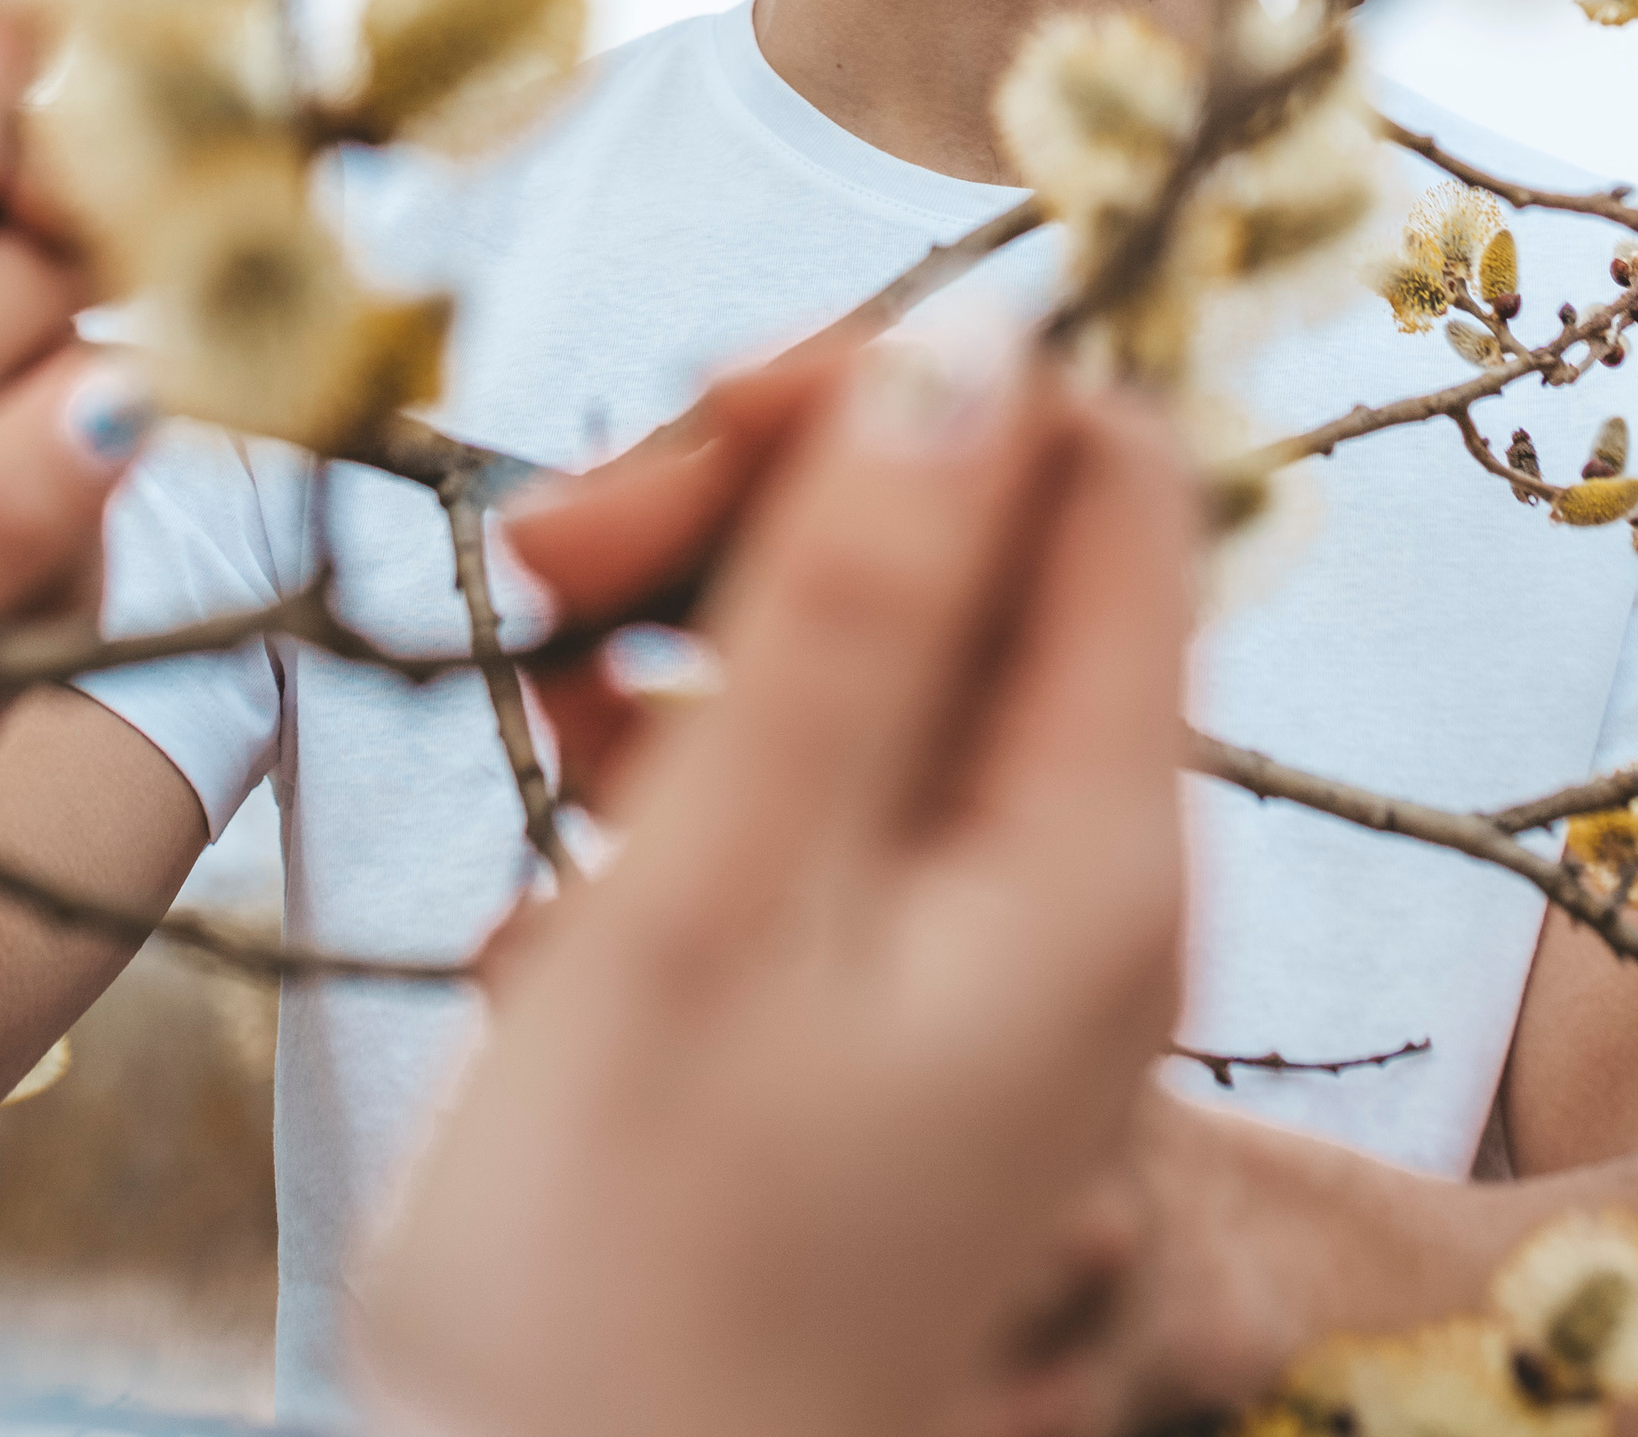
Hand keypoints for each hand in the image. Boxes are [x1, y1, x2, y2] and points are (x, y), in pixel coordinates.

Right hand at [355, 339, 1193, 1436]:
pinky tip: (574, 761)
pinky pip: (839, 775)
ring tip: (536, 653)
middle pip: (988, 549)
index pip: (1102, 476)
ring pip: (894, 651)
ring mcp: (1000, 935)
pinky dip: (704, 732)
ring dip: (713, 606)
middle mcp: (1090, 875)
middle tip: (555, 546)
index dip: (917, 392)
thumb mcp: (719, 905)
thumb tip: (973, 345)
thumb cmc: (628, 1291)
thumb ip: (856, 611)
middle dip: (776, 497)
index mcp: (1098, 845)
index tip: (703, 415)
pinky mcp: (904, 985)